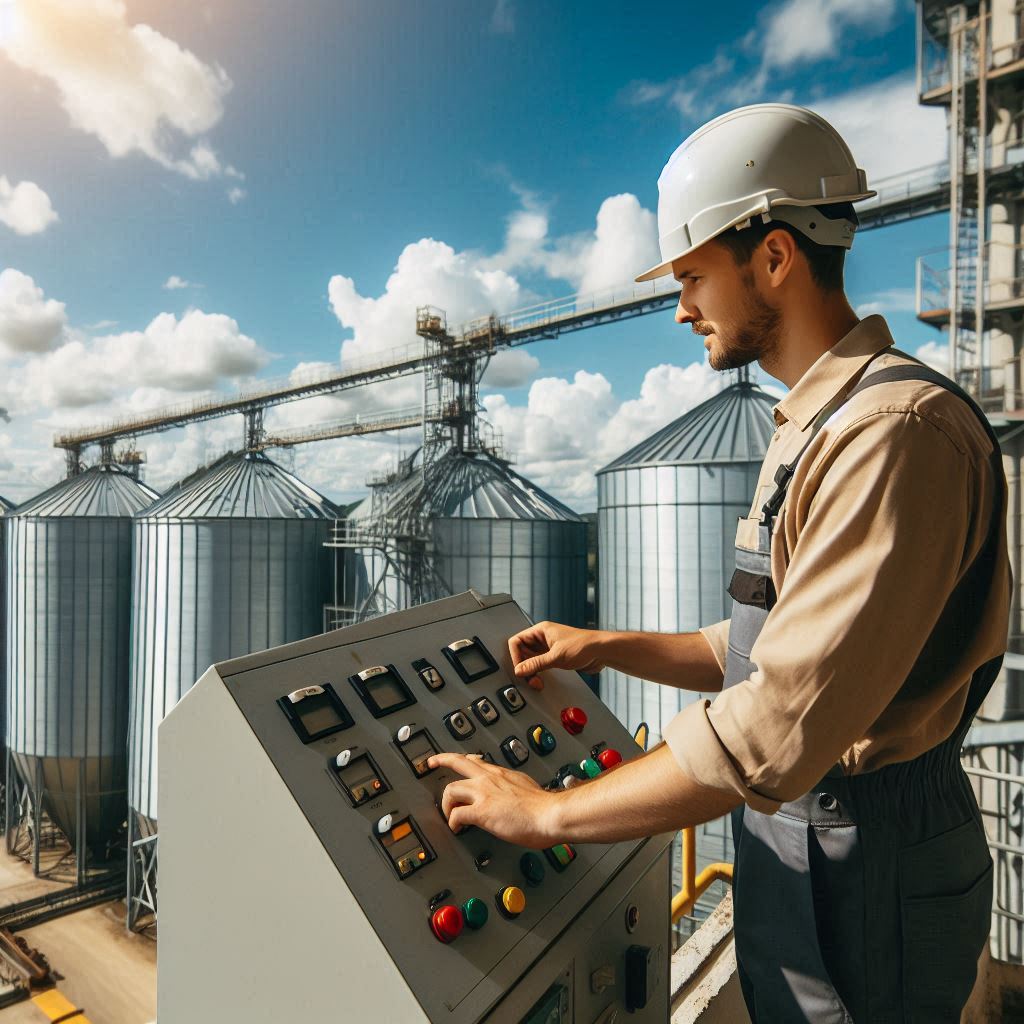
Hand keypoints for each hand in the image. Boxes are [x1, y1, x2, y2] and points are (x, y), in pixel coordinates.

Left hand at [427, 752, 560, 847]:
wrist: (550, 814)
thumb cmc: (544, 807)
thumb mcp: (526, 786)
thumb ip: (513, 787)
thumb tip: (510, 794)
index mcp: (501, 773)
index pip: (476, 760)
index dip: (463, 759)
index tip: (457, 758)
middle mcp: (490, 778)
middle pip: (458, 762)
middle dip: (441, 760)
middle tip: (431, 763)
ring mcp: (484, 793)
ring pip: (451, 789)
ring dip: (447, 804)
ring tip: (450, 815)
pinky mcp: (482, 811)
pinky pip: (457, 814)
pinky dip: (453, 822)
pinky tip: (457, 828)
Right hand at [507, 621, 605, 689]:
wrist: (602, 652)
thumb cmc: (584, 645)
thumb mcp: (556, 656)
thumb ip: (536, 664)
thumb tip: (520, 670)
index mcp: (541, 630)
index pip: (516, 641)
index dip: (515, 656)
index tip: (520, 669)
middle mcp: (543, 638)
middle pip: (522, 652)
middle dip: (524, 666)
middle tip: (529, 677)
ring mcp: (548, 648)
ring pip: (531, 660)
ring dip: (531, 671)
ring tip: (536, 680)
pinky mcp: (555, 657)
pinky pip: (540, 665)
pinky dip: (538, 673)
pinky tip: (541, 679)